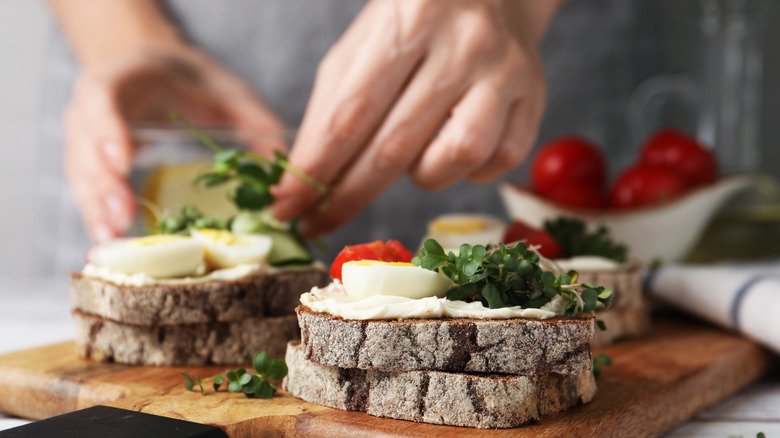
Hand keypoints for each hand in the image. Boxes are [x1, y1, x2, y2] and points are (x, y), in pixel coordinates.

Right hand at [64, 46, 284, 241]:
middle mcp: (93, 109)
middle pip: (86, 146)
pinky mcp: (92, 168)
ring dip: (96, 210)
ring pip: (81, 176)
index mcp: (125, 77)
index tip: (122, 159)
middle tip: (122, 218)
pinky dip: (98, 218)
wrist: (156, 72)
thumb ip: (256, 122)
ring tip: (112, 241)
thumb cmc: (192, 82)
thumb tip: (285, 171)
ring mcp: (87, 140)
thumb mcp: (228, 92)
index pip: (104, 96)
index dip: (108, 127)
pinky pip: (88, 194)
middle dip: (103, 184)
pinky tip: (111, 245)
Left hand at [273, 0, 560, 235]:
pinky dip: (465, 170)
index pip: (350, 114)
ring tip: (412, 156)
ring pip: (455, 157)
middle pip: (394, 146)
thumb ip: (331, 110)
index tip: (289, 207)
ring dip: (421, 176)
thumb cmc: (414, 27)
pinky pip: (496, 161)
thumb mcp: (362, 48)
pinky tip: (452, 148)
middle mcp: (461, 45)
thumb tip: (302, 183)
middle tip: (319, 221)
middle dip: (348, 195)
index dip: (315, 170)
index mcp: (407, 20)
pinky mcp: (534, 98)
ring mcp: (503, 73)